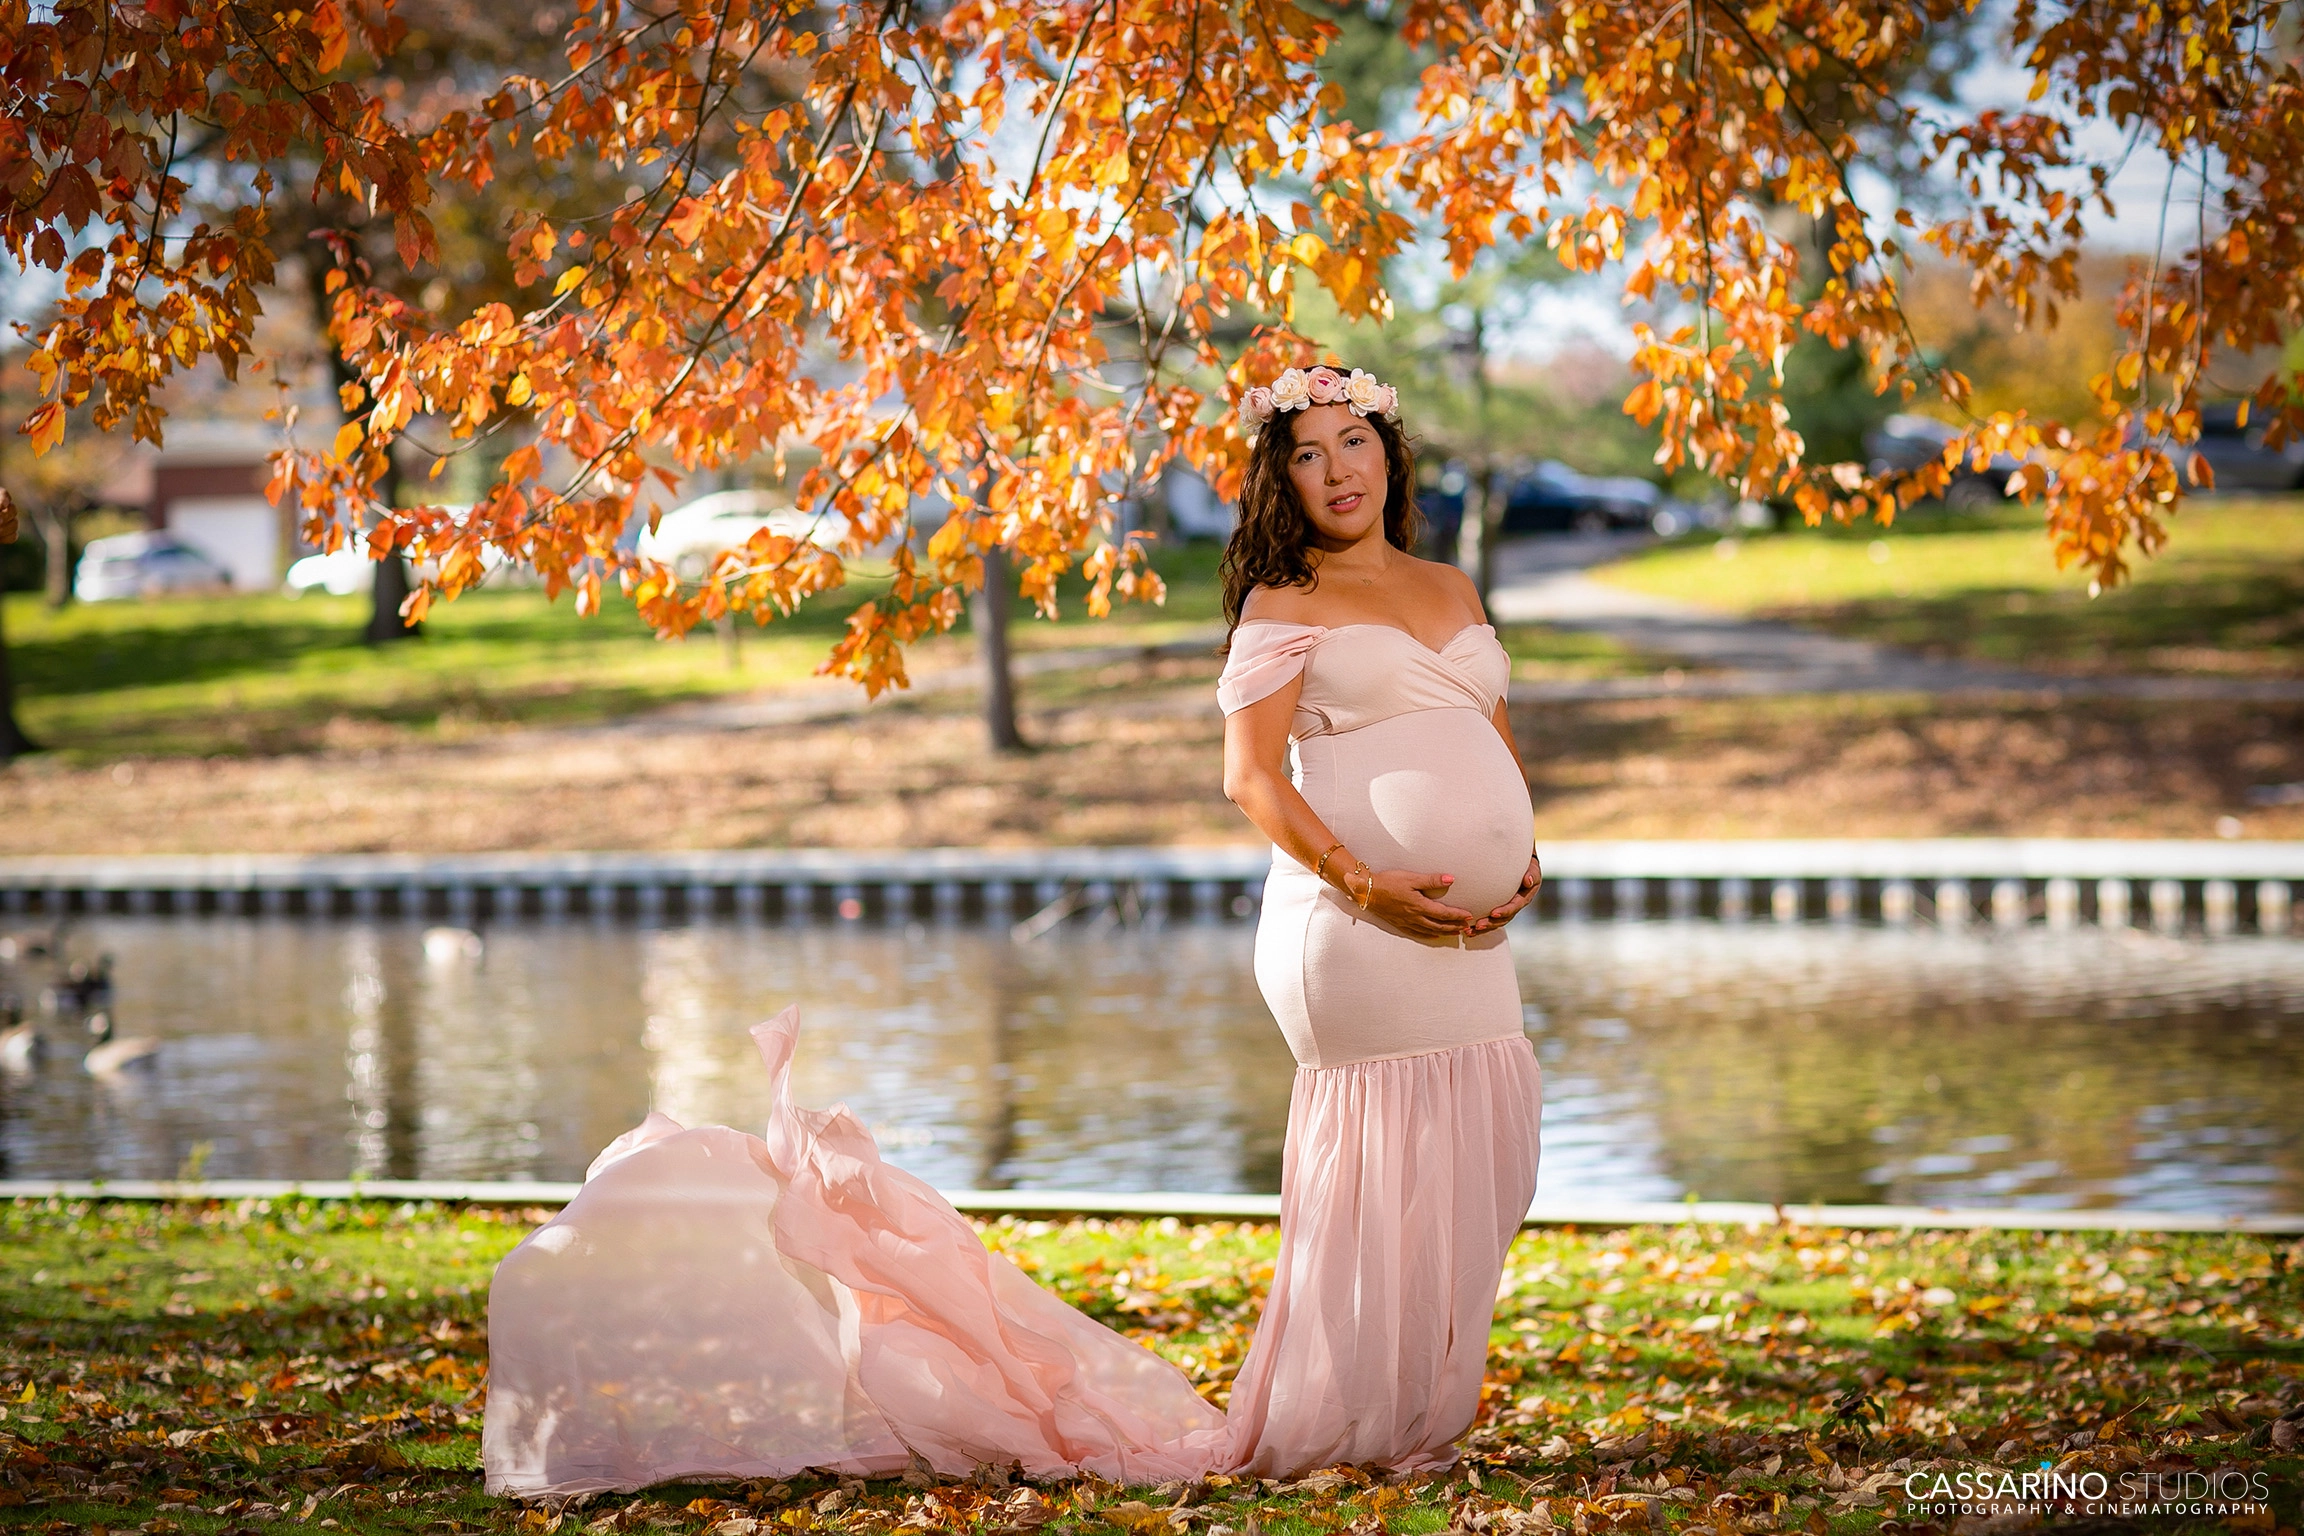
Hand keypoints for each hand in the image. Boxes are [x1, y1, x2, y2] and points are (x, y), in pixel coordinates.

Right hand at [1353, 868, 1476, 940]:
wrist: (1367, 891)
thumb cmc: (1388, 882)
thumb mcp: (1411, 878)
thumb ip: (1432, 880)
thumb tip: (1451, 879)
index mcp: (1419, 905)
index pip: (1443, 913)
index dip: (1457, 915)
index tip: (1468, 916)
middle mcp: (1415, 917)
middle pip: (1439, 925)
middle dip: (1454, 926)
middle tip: (1466, 927)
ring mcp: (1407, 922)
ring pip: (1429, 930)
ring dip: (1444, 932)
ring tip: (1454, 932)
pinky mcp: (1399, 923)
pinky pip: (1416, 933)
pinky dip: (1427, 935)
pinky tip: (1433, 935)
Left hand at [1468, 853, 1542, 934]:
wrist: (1523, 866)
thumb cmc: (1527, 865)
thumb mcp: (1532, 867)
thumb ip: (1531, 873)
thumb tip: (1528, 880)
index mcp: (1523, 898)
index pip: (1514, 907)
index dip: (1505, 911)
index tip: (1493, 913)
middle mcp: (1515, 906)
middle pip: (1503, 919)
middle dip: (1491, 923)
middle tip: (1478, 925)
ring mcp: (1506, 909)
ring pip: (1494, 922)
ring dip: (1483, 928)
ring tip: (1469, 931)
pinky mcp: (1497, 909)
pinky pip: (1488, 919)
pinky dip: (1478, 925)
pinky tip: (1466, 929)